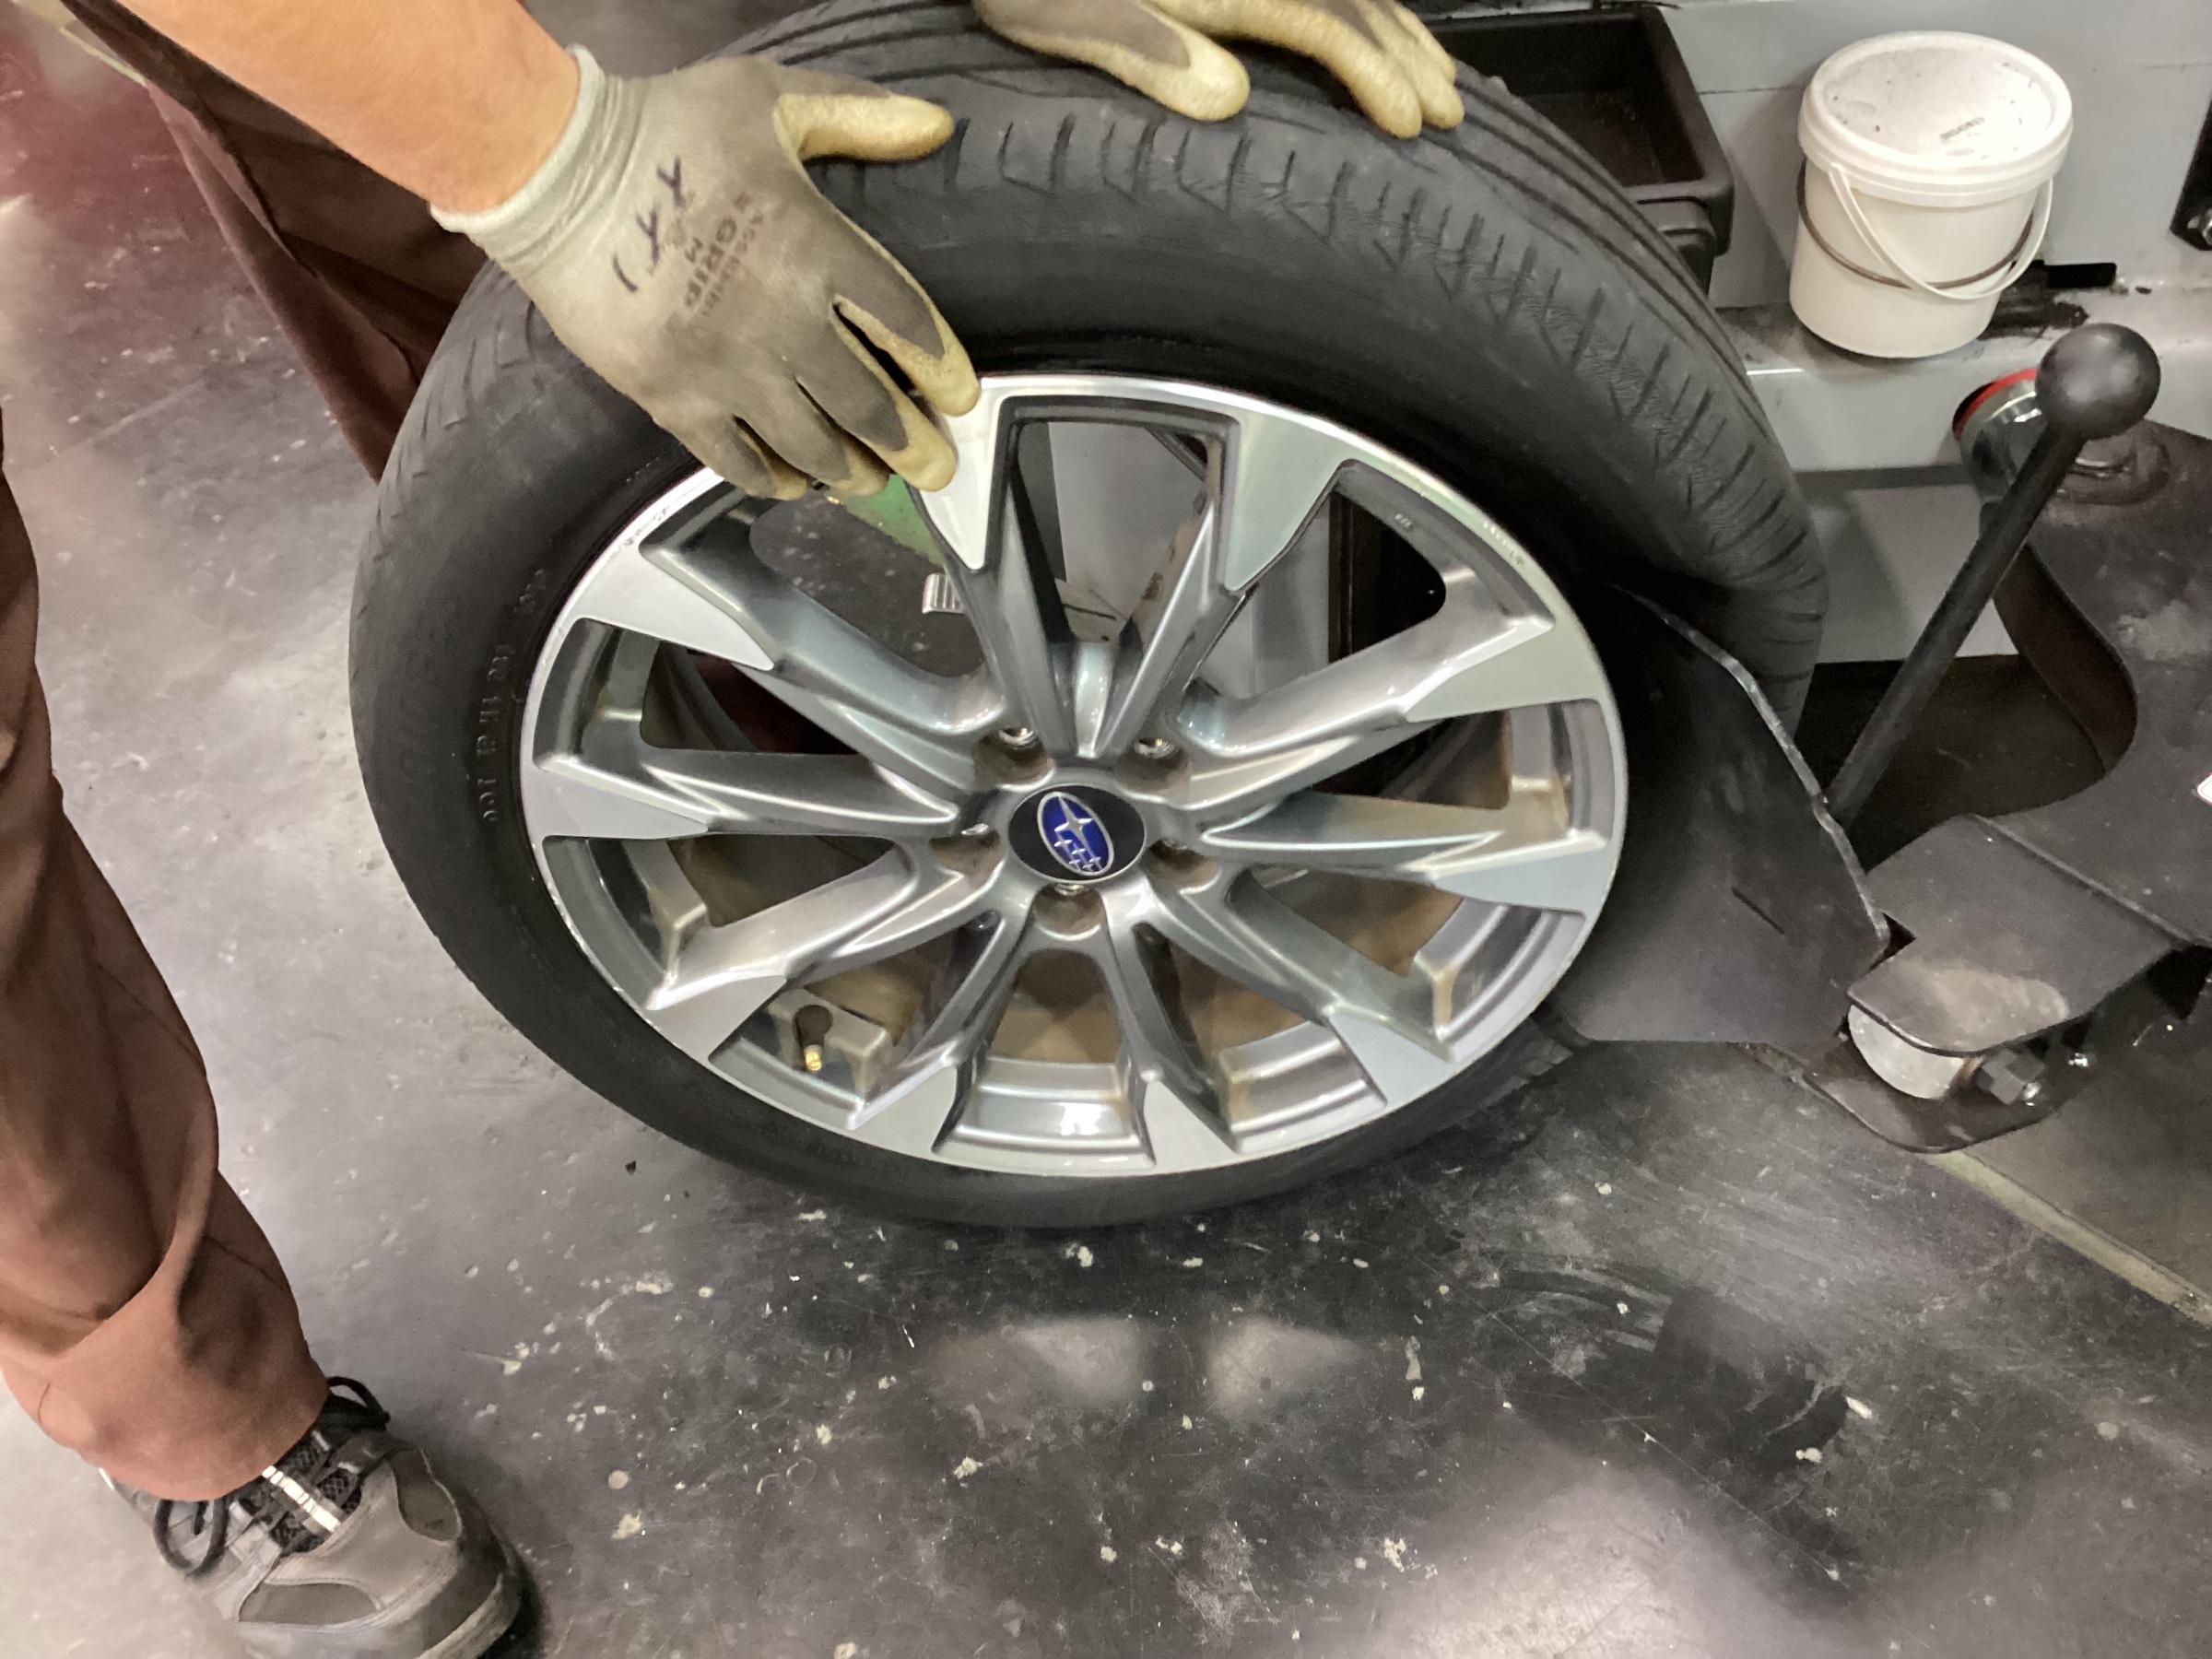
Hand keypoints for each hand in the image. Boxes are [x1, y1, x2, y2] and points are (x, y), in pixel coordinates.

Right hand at [437, 51, 978, 497]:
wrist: (551, 172)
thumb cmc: (662, 128)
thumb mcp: (768, 97)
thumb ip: (859, 113)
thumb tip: (937, 126)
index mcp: (815, 249)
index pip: (905, 323)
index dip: (941, 369)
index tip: (959, 399)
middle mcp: (780, 320)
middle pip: (866, 402)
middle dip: (908, 444)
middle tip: (933, 469)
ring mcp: (725, 367)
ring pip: (808, 442)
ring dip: (848, 470)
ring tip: (871, 483)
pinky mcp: (671, 395)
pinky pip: (733, 458)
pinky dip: (770, 479)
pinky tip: (792, 485)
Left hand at [974, 0, 1461, 136]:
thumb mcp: (1060, 11)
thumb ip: (1142, 48)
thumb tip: (1228, 99)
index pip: (1323, 19)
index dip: (1373, 70)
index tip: (1410, 123)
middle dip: (1405, 52)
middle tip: (1448, 112)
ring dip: (1392, 25)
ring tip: (1431, 73)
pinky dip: (1351, 4)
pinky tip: (1362, 26)